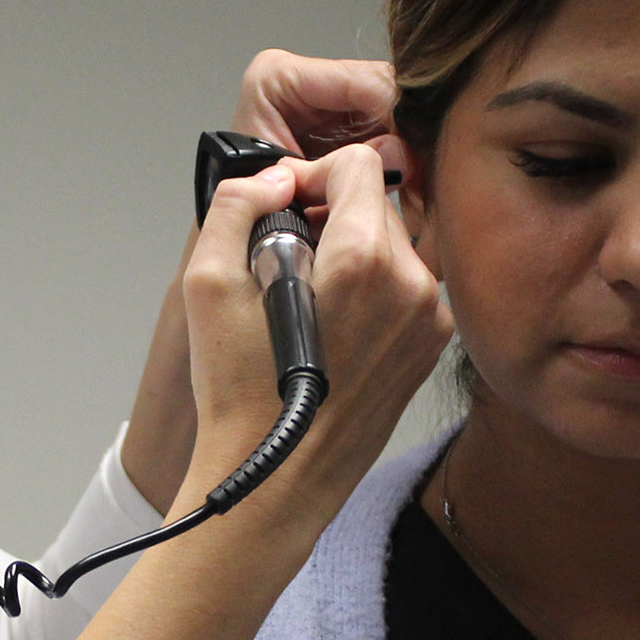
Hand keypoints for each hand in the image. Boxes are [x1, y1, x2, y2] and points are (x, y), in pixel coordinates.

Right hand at [124, 53, 409, 510]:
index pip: (360, 163)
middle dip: (332, 212)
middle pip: (380, 200)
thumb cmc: (240, 392)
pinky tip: (334, 323)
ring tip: (308, 295)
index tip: (287, 205)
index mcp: (364, 261)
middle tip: (286, 256)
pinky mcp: (431, 344)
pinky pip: (408, 283)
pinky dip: (374, 285)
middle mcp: (412, 284)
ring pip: (396, 241)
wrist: (277, 476)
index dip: (314, 173)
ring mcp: (429, 317)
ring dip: (353, 248)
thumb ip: (237, 204)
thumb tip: (275, 178)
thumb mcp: (207, 283)